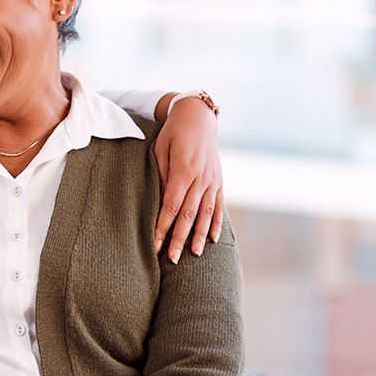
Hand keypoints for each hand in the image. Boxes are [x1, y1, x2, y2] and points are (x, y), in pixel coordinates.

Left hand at [152, 94, 223, 263]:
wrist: (199, 117)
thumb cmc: (173, 132)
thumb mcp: (161, 148)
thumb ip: (160, 174)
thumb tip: (158, 200)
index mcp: (184, 169)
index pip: (171, 205)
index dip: (163, 226)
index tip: (155, 243)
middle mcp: (201, 178)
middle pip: (188, 214)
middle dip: (178, 237)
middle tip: (171, 258)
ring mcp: (212, 180)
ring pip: (205, 213)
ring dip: (198, 235)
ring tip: (192, 255)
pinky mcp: (219, 181)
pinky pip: (218, 206)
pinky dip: (215, 223)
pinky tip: (211, 239)